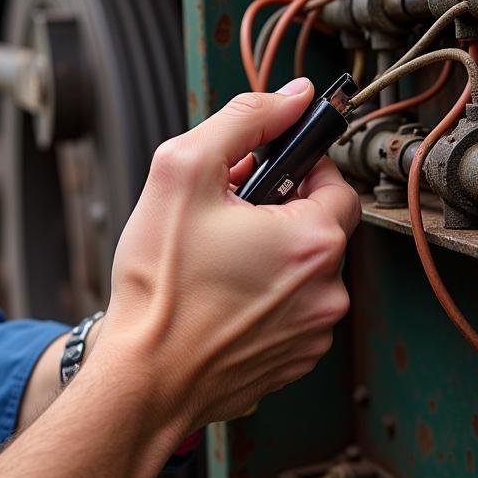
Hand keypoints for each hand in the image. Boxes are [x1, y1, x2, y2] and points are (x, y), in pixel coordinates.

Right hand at [97, 78, 360, 430]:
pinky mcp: (293, 361)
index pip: (336, 180)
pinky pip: (292, 311)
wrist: (142, 381)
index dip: (296, 169)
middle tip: (225, 217)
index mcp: (313, 240)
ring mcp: (313, 333)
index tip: (260, 175)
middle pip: (319, 226)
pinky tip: (220, 297)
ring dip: (271, 256)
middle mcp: (327, 291)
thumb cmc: (160, 284)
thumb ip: (243, 121)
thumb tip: (292, 96)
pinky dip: (266, 298)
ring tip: (216, 260)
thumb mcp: (184, 171)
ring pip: (305, 270)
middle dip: (277, 211)